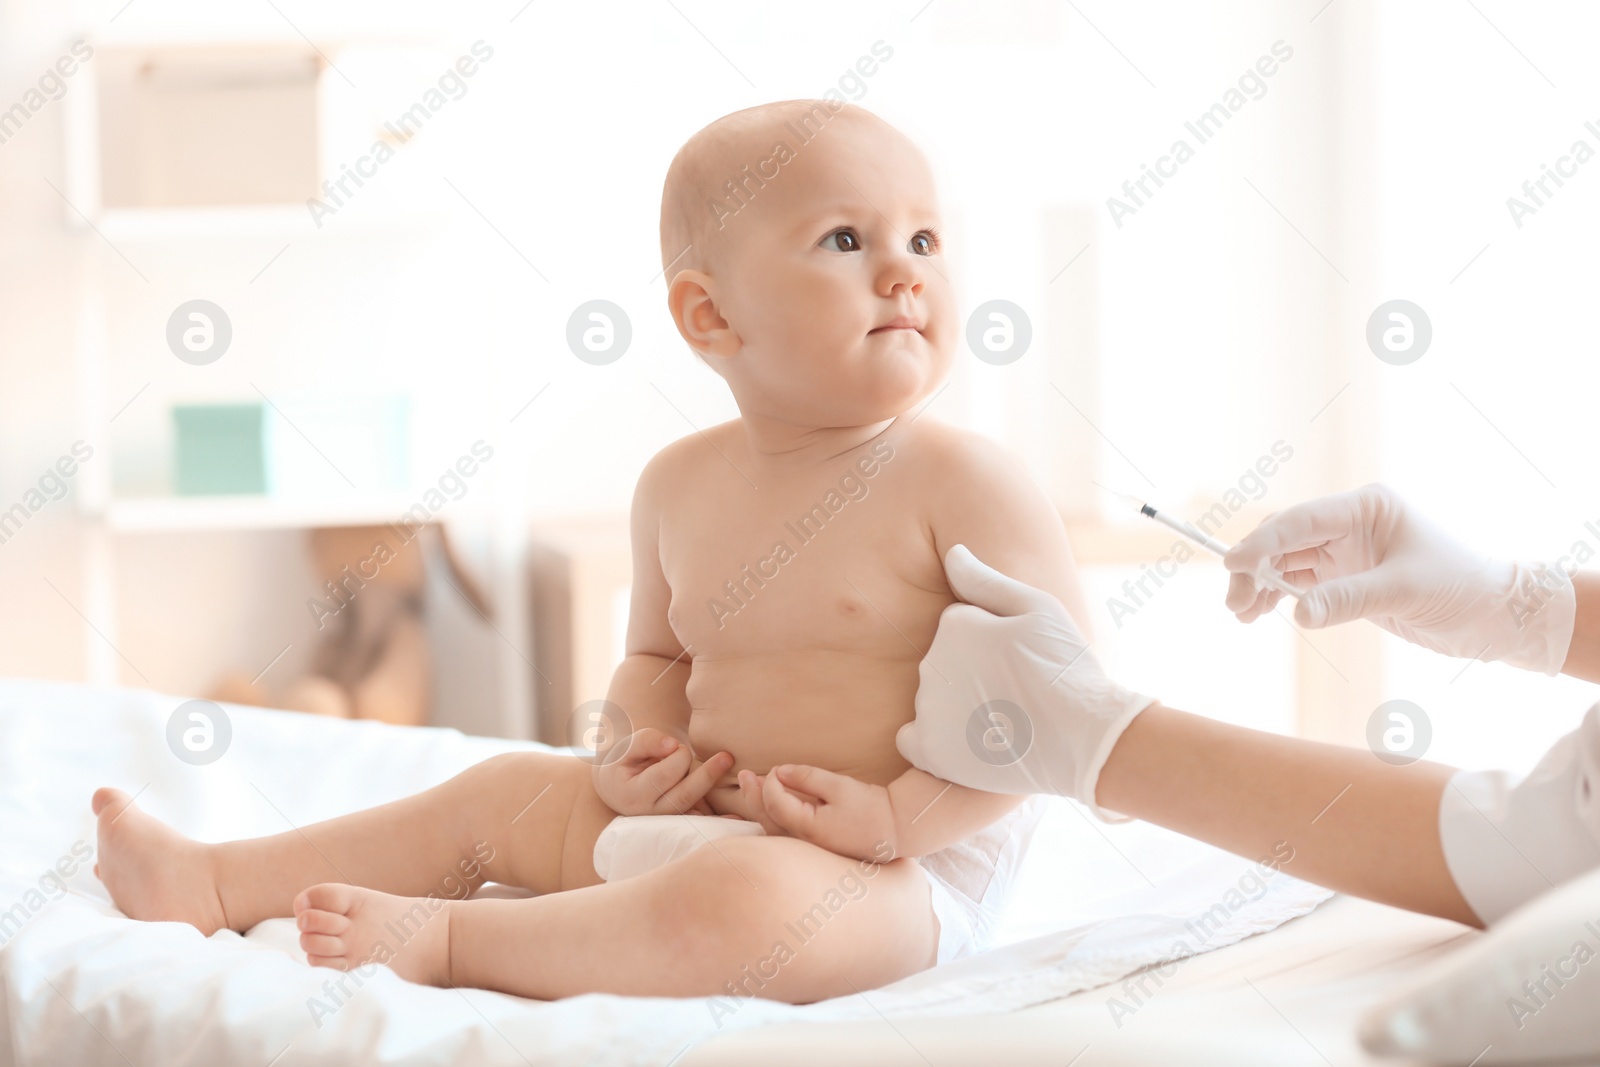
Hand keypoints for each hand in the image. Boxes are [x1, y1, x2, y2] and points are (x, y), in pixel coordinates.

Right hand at [592, 728, 731, 816]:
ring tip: (727, 771)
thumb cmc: (625, 760)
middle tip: (727, 756)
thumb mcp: (627, 746)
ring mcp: (665, 823)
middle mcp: (649, 814)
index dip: (678, 755)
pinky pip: (702, 822)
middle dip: (707, 774)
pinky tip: (739, 818)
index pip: (665, 774)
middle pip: (685, 795)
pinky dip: (720, 820)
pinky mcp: (680, 824)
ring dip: (712, 791)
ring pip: (696, 808)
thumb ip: (647, 741)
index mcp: (632, 795)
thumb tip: (672, 746)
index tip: (678, 744)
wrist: (619, 784)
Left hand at [757, 765, 897, 862]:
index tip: (776, 768)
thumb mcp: (839, 786)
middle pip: (767, 818)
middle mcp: (803, 843)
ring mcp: (808, 849)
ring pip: (772, 830)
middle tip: (744, 775)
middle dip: (753, 795)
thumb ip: (807, 777)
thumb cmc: (870, 808)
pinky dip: (772, 818)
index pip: (775, 801)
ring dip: (759, 807)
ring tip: (750, 788)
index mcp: (808, 827)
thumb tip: (780, 771)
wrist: (895, 831)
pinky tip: (769, 807)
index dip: (770, 781)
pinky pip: (783, 836)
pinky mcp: (814, 850)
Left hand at [895, 544, 1154, 812]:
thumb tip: (953, 553)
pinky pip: (911, 739)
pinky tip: (968, 739)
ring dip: (958, 704)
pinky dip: (934, 738)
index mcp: (953, 624)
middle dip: (973, 671)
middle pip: (944, 662)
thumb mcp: (1038, 608)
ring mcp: (929, 708)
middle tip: (1017, 687)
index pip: (958, 627)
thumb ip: (986, 580)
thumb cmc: (1065, 668)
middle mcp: (932, 663)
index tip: (1021, 658)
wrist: (1082, 736)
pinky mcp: (931, 749)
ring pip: (934, 698)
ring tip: (1006, 716)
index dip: (993, 642)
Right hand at [1224, 483, 1575, 674]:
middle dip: (1255, 568)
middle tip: (1236, 603)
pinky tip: (1261, 614)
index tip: (1233, 566)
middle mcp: (1350, 524)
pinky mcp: (1345, 578)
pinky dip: (1278, 597)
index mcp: (1366, 507)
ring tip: (1242, 614)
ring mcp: (1345, 551)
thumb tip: (1298, 613)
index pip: (1300, 521)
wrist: (1494, 616)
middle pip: (1284, 539)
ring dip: (1261, 586)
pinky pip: (1299, 583)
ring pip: (1285, 562)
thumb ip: (1348, 599)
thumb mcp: (1404, 591)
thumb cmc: (1462, 588)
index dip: (1262, 542)